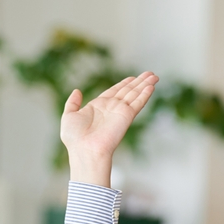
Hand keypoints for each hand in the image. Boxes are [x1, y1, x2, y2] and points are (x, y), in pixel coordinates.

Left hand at [60, 71, 158, 186]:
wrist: (85, 150)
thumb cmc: (75, 138)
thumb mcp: (69, 116)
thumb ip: (73, 103)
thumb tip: (77, 91)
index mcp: (98, 106)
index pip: (114, 91)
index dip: (125, 83)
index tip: (133, 77)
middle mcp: (111, 108)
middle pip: (128, 91)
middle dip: (139, 82)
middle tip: (150, 73)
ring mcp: (119, 112)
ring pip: (135, 94)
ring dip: (145, 84)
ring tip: (154, 75)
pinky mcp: (126, 116)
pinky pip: (138, 102)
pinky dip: (145, 94)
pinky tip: (151, 86)